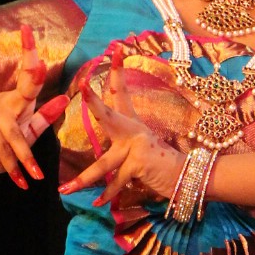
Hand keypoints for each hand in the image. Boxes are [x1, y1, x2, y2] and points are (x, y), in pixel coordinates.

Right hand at [0, 27, 66, 189]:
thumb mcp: (23, 138)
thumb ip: (40, 122)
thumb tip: (62, 99)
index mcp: (17, 102)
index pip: (28, 77)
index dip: (29, 53)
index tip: (27, 29)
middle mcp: (5, 104)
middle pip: (24, 88)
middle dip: (32, 74)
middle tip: (39, 61)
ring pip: (16, 134)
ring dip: (26, 157)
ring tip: (36, 175)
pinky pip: (3, 149)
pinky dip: (12, 167)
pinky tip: (20, 181)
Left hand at [59, 44, 182, 208]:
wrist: (189, 178)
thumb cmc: (163, 167)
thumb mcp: (142, 155)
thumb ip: (121, 155)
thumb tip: (102, 166)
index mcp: (133, 125)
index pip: (122, 95)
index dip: (118, 73)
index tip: (116, 50)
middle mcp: (134, 132)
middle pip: (109, 115)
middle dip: (95, 103)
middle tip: (82, 87)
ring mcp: (137, 147)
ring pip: (103, 163)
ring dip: (84, 180)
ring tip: (65, 189)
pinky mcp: (140, 164)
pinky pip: (118, 182)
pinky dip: (109, 196)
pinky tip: (97, 204)